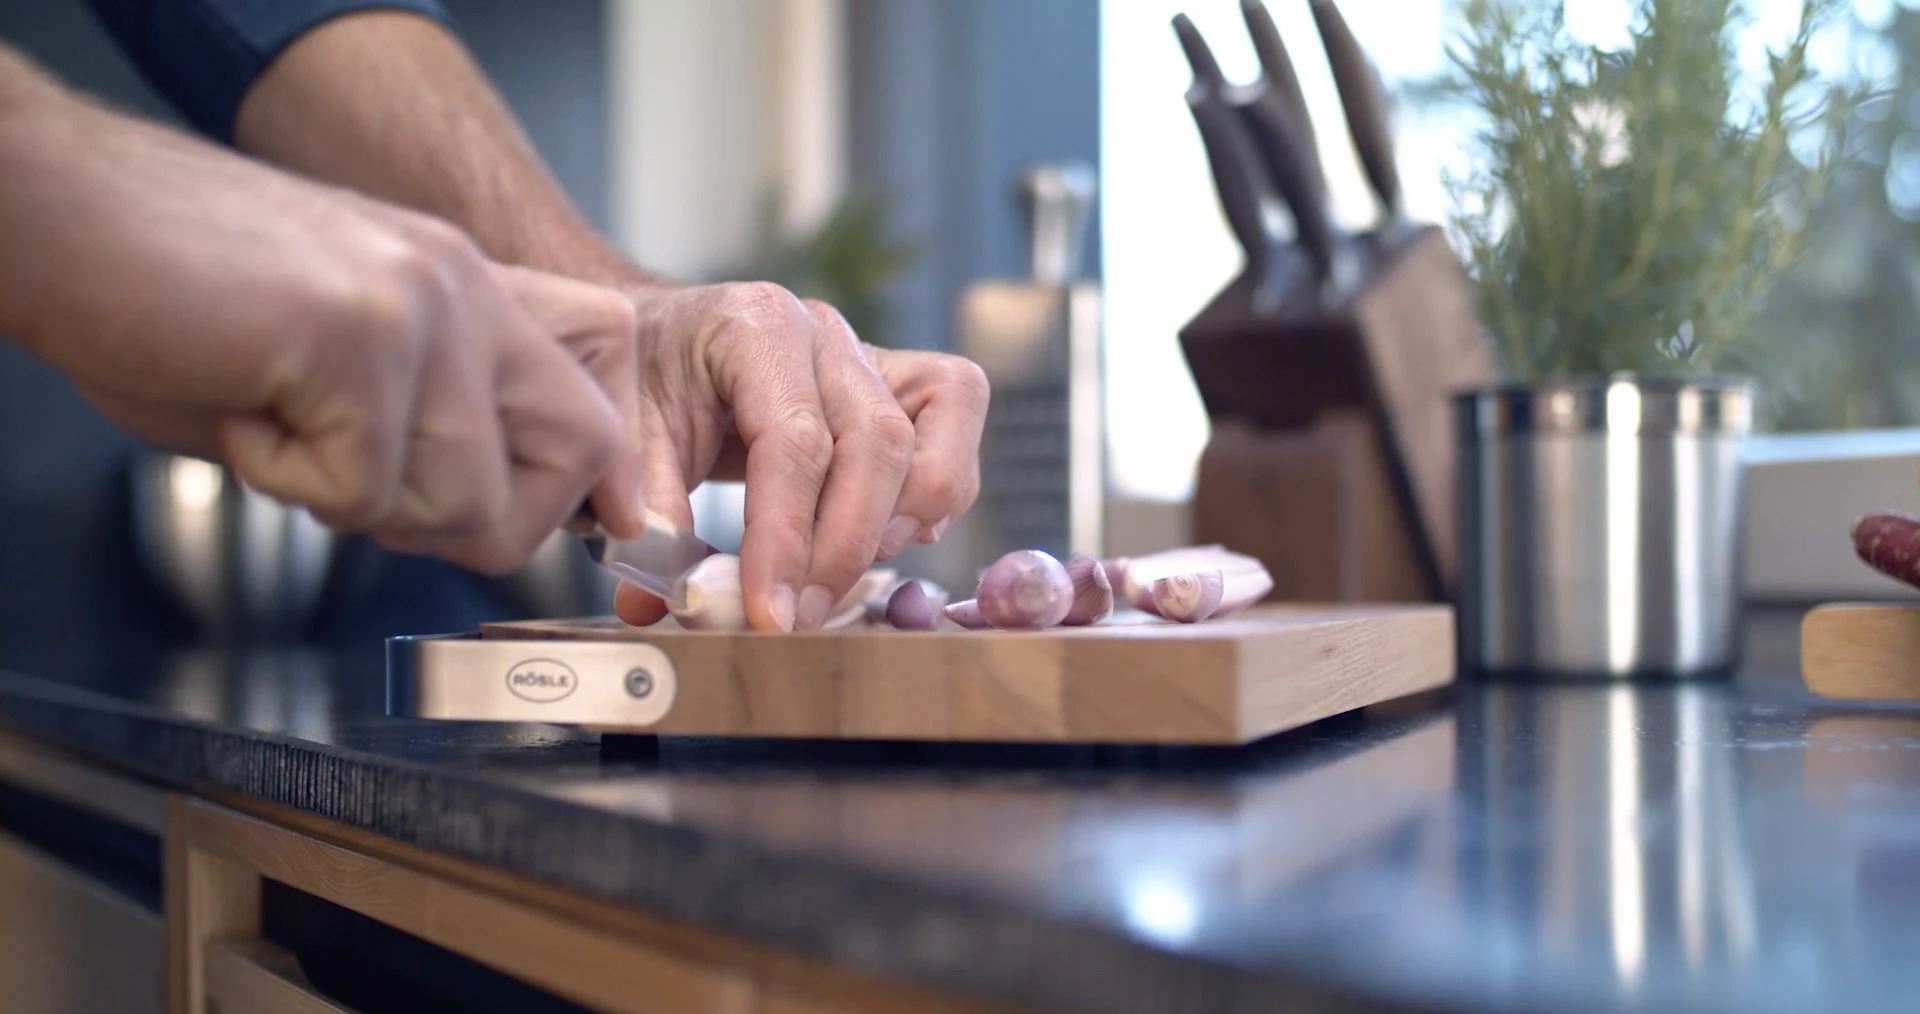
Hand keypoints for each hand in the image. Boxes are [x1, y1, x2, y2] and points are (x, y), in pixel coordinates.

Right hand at [0, 85, 640, 572]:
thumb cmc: (173, 295)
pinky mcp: (360, 338)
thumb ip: (424, 420)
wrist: (61, 216)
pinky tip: (242, 405)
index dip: (595, 475)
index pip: (604, 375)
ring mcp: (422, 305)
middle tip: (382, 495)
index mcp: (468, 284)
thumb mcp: (333, 356)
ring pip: (468, 498)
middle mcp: (465, 284)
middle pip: (583, 446)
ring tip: (283, 423)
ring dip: (361, 503)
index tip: (589, 528)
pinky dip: (286, 482)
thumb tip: (493, 514)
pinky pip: (364, 492)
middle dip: (492, 522)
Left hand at [605, 282, 989, 630]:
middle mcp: (827, 332)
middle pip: (878, 441)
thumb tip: (658, 603)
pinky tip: (882, 542)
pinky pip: (953, 437)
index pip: (795, 439)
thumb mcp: (630, 441)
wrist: (666, 343)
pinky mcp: (906, 387)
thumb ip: (647, 514)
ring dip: (895, 528)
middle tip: (799, 620)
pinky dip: (933, 501)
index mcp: (756, 324)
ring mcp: (874, 356)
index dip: (787, 538)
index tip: (769, 616)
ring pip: (931, 441)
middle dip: (844, 548)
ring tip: (835, 583)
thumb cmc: (648, 387)